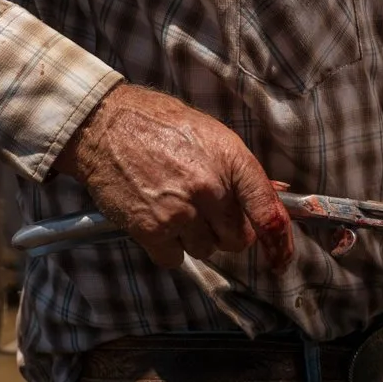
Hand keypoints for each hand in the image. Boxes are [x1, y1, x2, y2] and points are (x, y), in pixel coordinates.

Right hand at [55, 84, 293, 271]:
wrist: (103, 124)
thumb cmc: (156, 123)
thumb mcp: (208, 134)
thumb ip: (239, 170)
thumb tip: (275, 195)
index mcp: (230, 159)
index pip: (268, 212)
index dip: (279, 242)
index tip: (280, 258)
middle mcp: (209, 186)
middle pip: (237, 239)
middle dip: (225, 233)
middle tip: (205, 214)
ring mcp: (180, 209)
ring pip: (205, 250)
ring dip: (193, 237)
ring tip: (173, 206)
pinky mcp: (151, 228)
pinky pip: (174, 258)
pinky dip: (166, 247)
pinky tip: (155, 220)